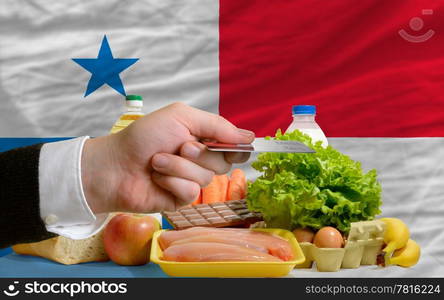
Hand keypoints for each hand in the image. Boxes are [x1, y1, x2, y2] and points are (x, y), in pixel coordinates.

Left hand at [81, 102, 253, 212]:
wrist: (115, 165)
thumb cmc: (143, 137)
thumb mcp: (181, 117)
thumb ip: (216, 125)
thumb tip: (249, 136)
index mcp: (202, 137)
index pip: (233, 144)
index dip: (237, 146)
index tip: (236, 145)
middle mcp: (199, 159)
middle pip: (224, 162)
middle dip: (200, 153)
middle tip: (179, 146)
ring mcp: (190, 179)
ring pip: (206, 178)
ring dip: (179, 167)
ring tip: (157, 162)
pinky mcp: (181, 199)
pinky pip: (191, 192)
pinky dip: (172, 182)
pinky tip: (157, 178)